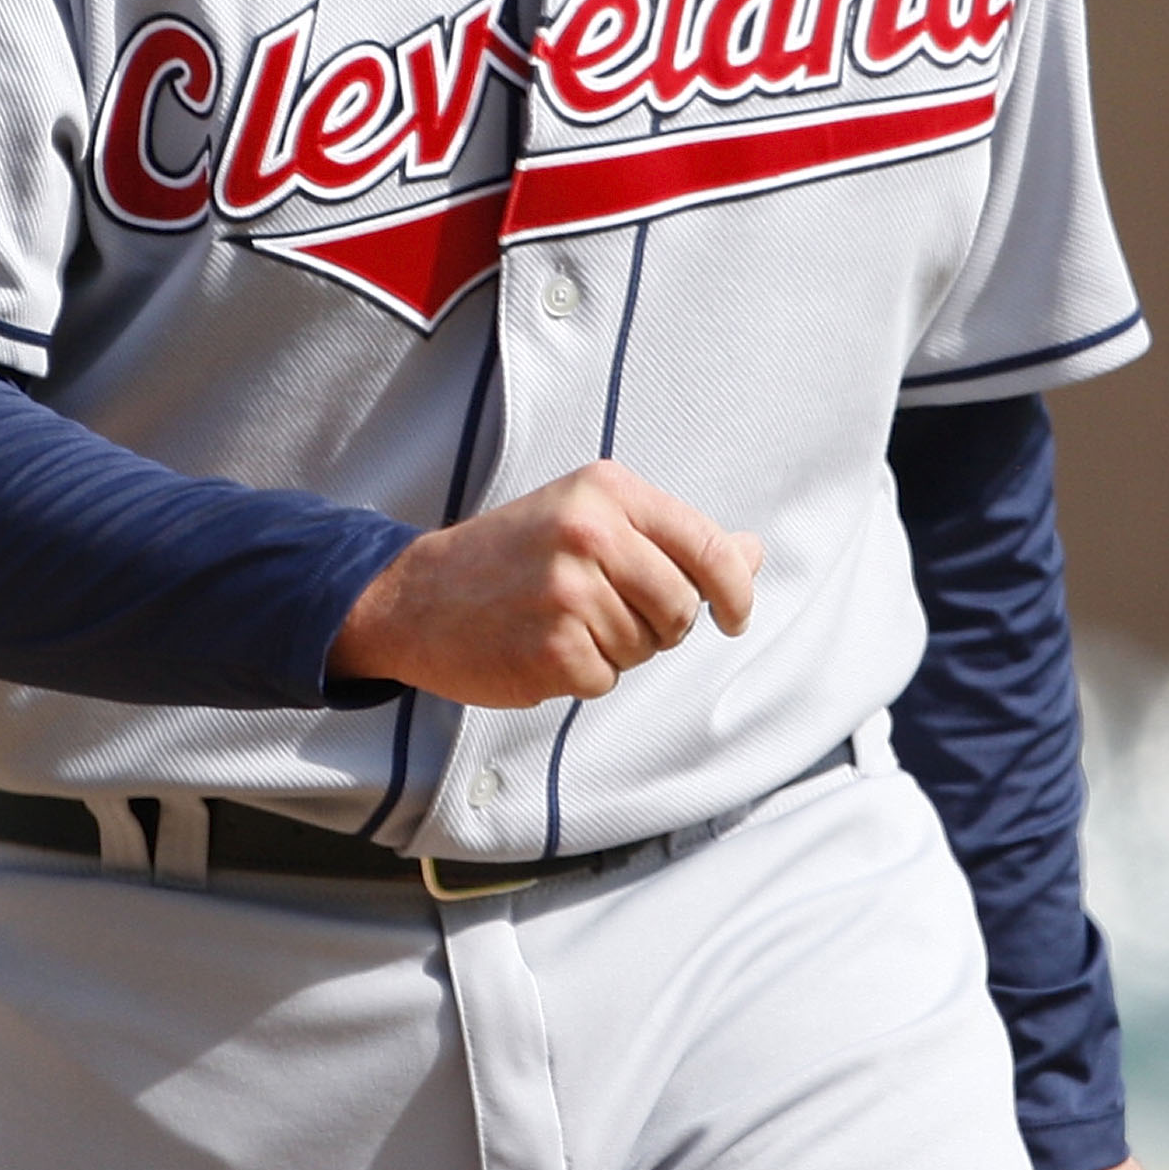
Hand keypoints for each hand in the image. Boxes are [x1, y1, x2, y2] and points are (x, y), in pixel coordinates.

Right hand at [330, 459, 763, 708]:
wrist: (417, 596)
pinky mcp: (552, 649)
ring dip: (616, 649)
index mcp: (607, 491)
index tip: (735, 614)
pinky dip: (584, 674)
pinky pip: (606, 678)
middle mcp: (590, 533)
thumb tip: (751, 553)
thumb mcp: (591, 519)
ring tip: (562, 622)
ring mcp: (569, 592)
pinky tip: (543, 647)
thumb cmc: (513, 555)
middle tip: (609, 612)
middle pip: (682, 606)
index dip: (735, 589)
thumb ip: (672, 536)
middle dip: (661, 624)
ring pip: (645, 647)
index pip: (706, 545)